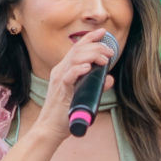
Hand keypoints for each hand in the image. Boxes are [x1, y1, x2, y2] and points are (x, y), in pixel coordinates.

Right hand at [29, 30, 116, 144]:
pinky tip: (88, 68)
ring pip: (74, 59)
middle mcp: (60, 70)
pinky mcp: (60, 90)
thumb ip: (96, 86)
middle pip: (78, 50)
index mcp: (64, 69)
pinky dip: (78, 70)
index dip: (90, 38)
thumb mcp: (84, 96)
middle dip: (96, 46)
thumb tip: (109, 79)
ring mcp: (59, 79)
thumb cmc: (66, 113)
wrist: (51, 128)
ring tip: (104, 59)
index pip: (77, 48)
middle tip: (110, 52)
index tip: (103, 32)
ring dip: (91, 55)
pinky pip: (68, 76)